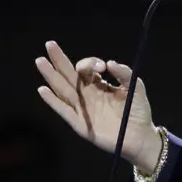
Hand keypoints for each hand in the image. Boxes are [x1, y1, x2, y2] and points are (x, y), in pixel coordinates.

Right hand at [36, 41, 160, 171]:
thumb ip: (124, 74)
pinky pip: (64, 110)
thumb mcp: (135, 87)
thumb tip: (109, 63)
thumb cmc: (138, 111)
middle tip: (49, 44)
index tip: (101, 66)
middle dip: (59, 60)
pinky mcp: (80, 124)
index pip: (87, 69)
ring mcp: (82, 109)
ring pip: (62, 89)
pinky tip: (43, 89)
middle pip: (69, 75)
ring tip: (40, 61)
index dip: (89, 63)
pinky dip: (52, 101)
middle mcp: (87, 95)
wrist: (140, 137)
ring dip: (51, 76)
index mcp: (99, 85)